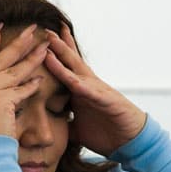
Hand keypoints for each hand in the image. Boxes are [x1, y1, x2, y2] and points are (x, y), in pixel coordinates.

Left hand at [43, 23, 146, 156]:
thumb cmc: (106, 133)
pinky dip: (82, 85)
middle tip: (46, 30)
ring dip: (65, 57)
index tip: (39, 42)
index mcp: (80, 91)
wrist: (130, 141)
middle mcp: (88, 86)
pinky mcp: (107, 101)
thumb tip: (47, 128)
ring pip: (77, 71)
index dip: (54, 55)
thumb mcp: (77, 129)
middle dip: (58, 46)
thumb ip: (63, 125)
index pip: (66, 69)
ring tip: (54, 42)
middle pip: (70, 62)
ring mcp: (97, 91)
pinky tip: (72, 79)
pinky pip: (91, 92)